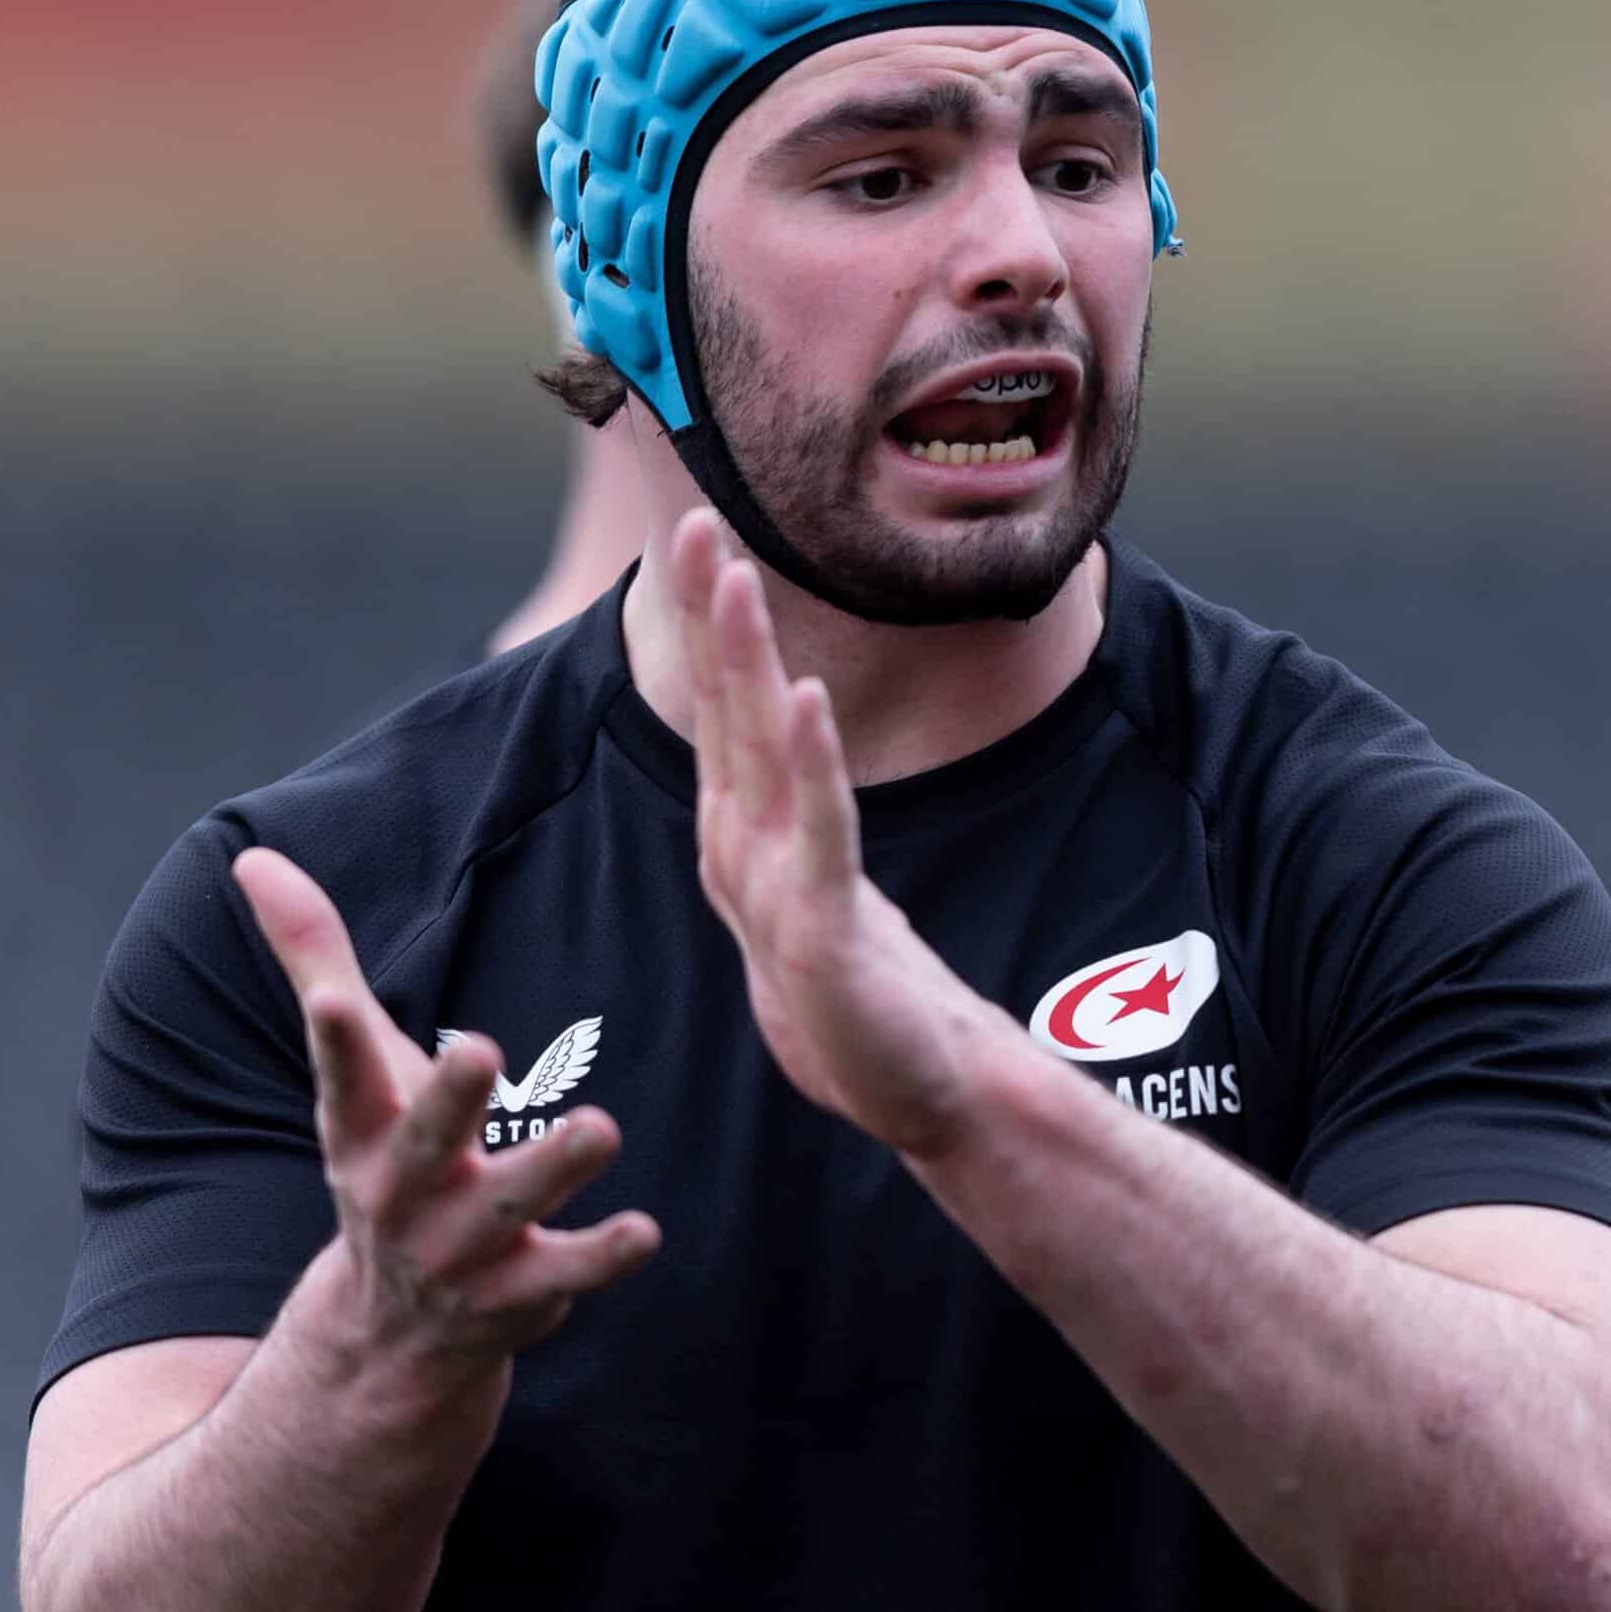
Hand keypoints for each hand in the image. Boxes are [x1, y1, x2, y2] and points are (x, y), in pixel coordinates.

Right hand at [233, 849, 659, 1373]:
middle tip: (483, 1050)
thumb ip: (315, 957)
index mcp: (363, 1133)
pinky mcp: (515, 1296)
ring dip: (552, 1170)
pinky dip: (600, 1259)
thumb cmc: (388, 1156)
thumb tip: (253, 854)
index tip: (329, 1001)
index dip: (335, 1043)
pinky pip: (560, 1277)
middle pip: (428, 1144)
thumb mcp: (354, 1068)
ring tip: (601, 1127)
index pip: (342, 1082)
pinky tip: (644, 1229)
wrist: (392, 1335)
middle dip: (450, 1100)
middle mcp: (405, 1196)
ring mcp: (460, 1253)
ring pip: (508, 1211)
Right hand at [671, 510, 994, 1156]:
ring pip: (757, 753)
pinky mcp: (822, 931)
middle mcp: (749, 849)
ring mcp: (779, 887)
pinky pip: (820, 831)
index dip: (709, 623)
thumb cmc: (867, 992)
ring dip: (746, 661)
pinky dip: (813, 763)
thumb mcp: (816, 889)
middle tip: (693, 521)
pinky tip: (809, 700)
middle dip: (709, 615)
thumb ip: (794, 820)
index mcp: (748, 833)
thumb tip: (786, 749)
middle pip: (726, 711)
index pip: (724, 708)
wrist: (917, 1091)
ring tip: (733, 580)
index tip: (699, 535)